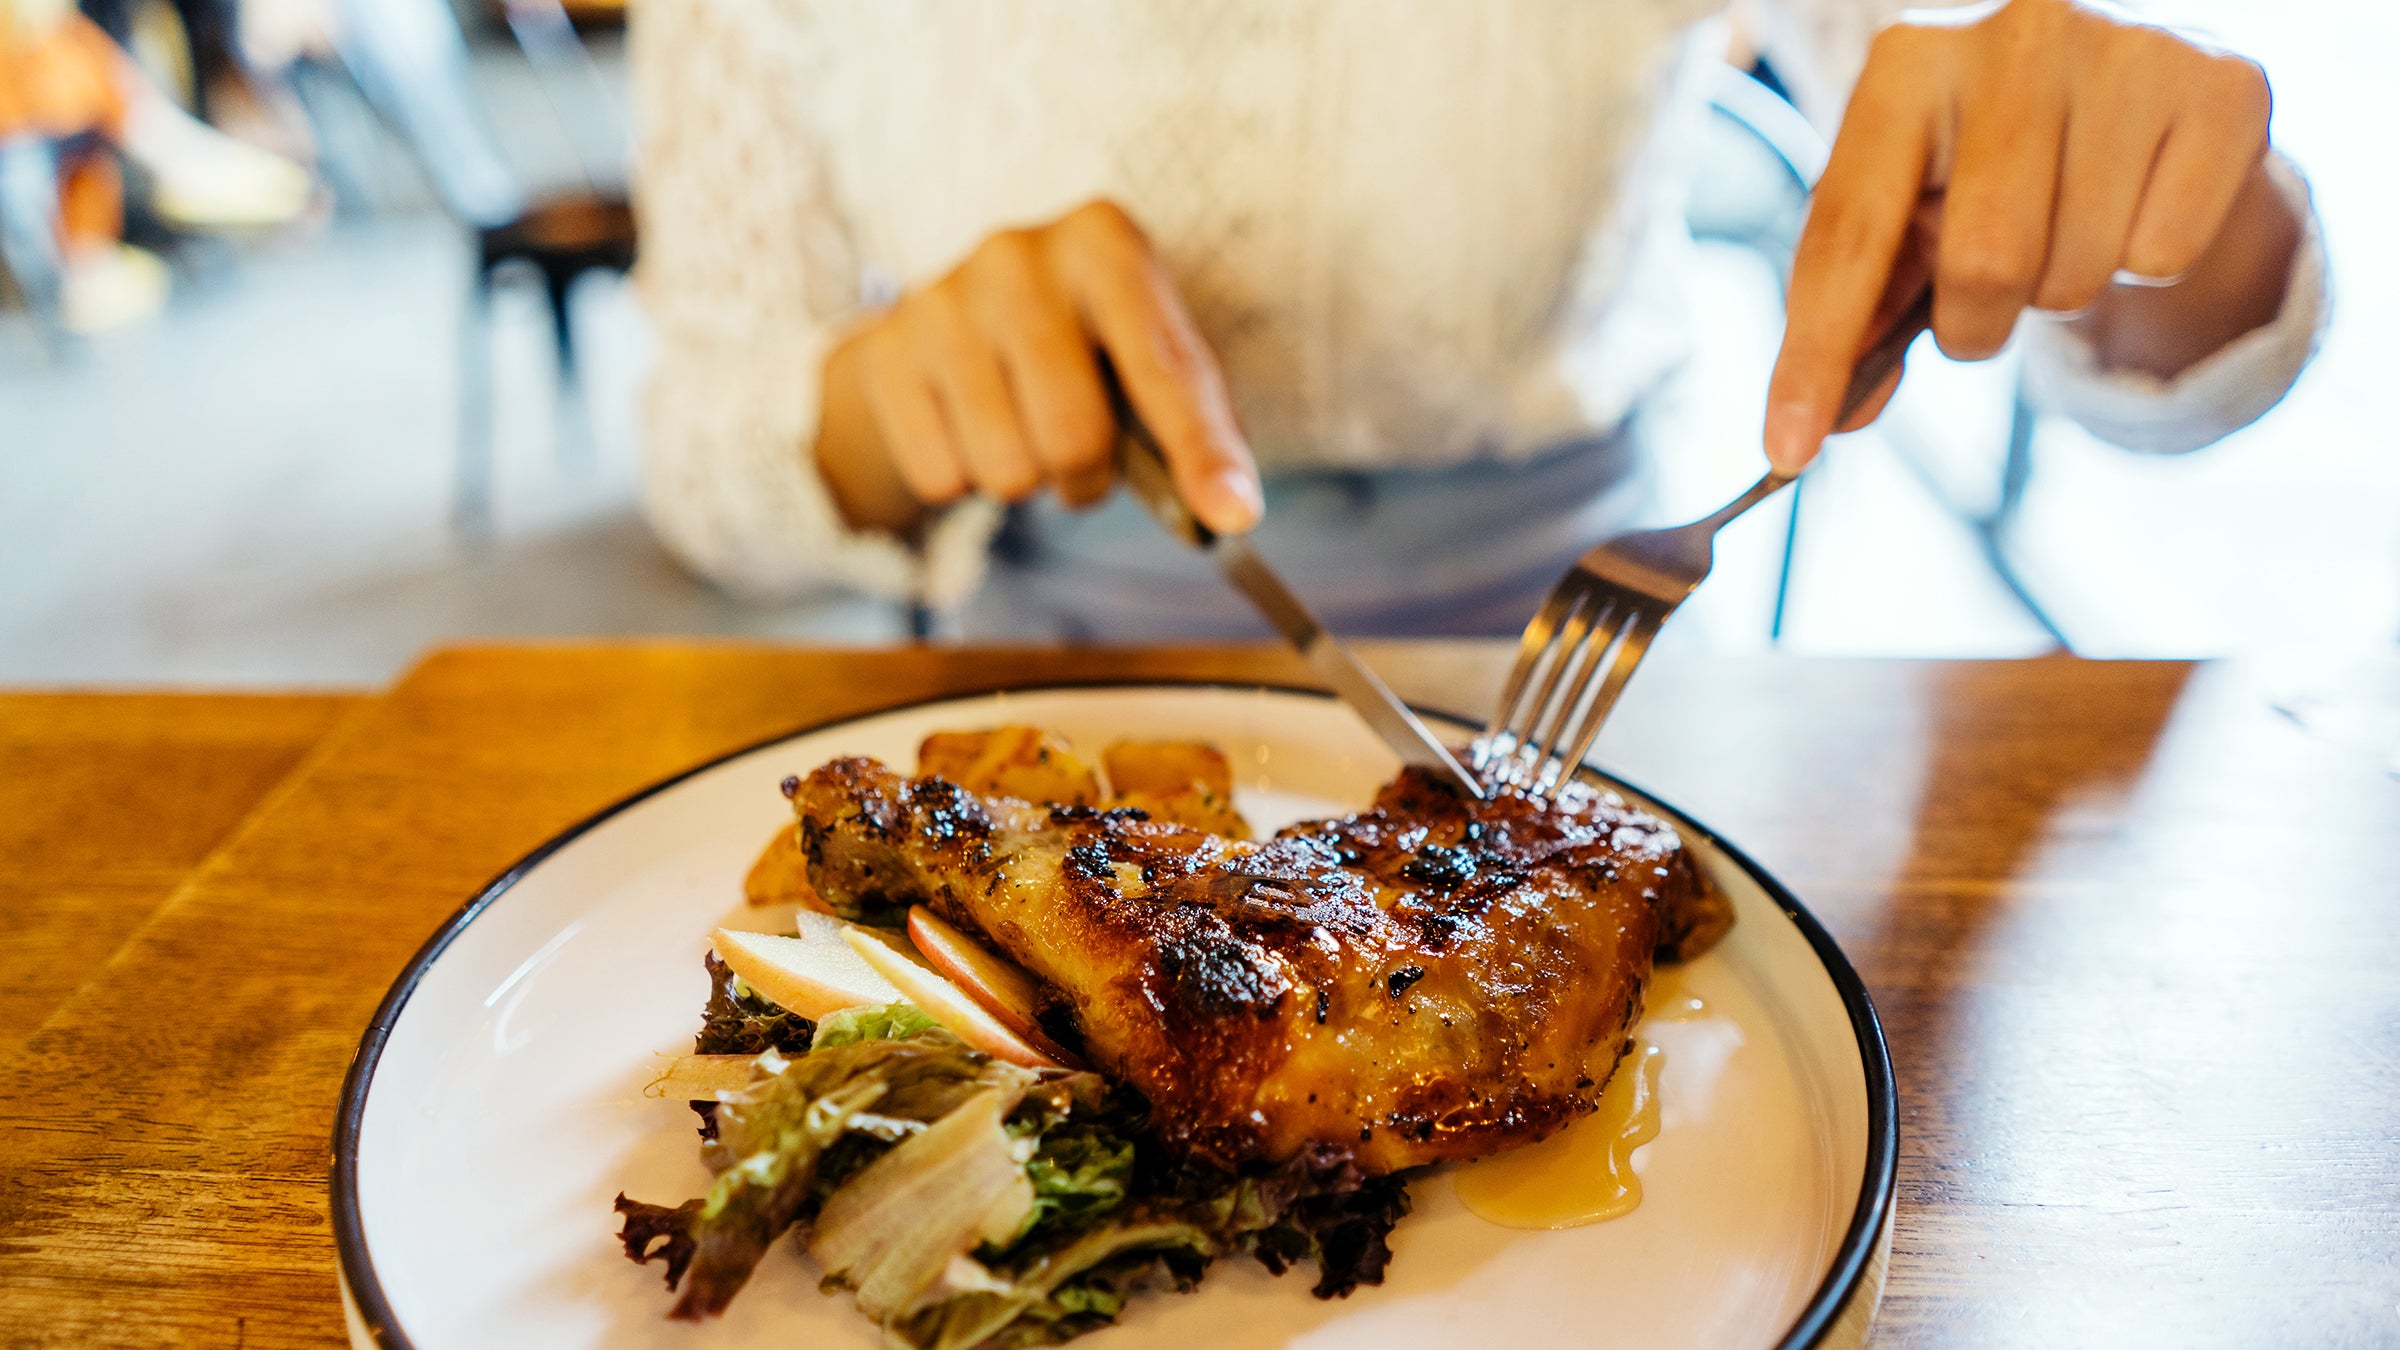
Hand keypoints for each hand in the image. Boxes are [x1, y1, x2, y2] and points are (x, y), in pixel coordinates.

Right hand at [813, 199, 1261, 536]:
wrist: (951, 320)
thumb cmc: (1077, 346)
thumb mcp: (1144, 353)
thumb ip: (1194, 425)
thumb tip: (1230, 513)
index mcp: (1103, 241)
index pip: (1164, 365)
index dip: (1201, 450)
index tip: (1231, 515)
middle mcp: (1017, 256)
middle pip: (1074, 435)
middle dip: (1086, 479)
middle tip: (1080, 461)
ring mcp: (942, 301)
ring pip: (1006, 469)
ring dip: (1025, 483)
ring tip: (1021, 436)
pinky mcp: (887, 353)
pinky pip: (942, 477)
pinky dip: (964, 481)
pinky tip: (967, 430)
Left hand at [1765, 0, 2296, 471]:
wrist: (2123, 85)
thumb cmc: (1983, 163)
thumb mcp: (1904, 216)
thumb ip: (1857, 314)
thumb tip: (1829, 424)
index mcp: (1905, 65)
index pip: (1847, 238)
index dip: (1815, 356)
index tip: (1788, 451)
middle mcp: (2014, 37)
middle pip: (1986, 266)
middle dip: (1976, 325)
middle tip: (1981, 303)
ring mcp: (2125, 52)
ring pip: (2078, 274)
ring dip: (2060, 292)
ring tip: (2061, 228)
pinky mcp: (2222, 87)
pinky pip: (2165, 257)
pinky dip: (2145, 263)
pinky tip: (2135, 201)